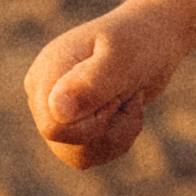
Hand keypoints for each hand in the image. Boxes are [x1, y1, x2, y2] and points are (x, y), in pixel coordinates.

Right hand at [23, 2, 186, 169]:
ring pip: (80, 157)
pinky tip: (125, 110)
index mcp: (45, 74)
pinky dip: (118, 138)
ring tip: (129, 102)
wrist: (152, 38)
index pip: (54, 129)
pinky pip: (92, 155)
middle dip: (110, 130)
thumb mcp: (122, 58)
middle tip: (127, 96)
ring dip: (117, 136)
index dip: (93, 125)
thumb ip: (91, 84)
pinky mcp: (73, 125)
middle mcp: (43, 95)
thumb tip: (57, 111)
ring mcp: (56, 112)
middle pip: (67, 148)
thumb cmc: (139, 42)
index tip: (116, 96)